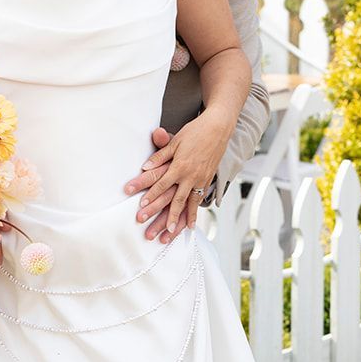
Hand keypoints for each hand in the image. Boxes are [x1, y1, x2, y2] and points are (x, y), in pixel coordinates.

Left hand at [134, 113, 228, 234]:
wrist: (218, 127)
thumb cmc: (196, 131)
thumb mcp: (175, 141)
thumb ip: (160, 155)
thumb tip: (145, 166)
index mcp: (180, 165)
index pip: (162, 183)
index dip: (151, 195)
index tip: (141, 206)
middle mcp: (190, 175)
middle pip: (174, 200)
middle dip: (163, 216)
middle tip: (153, 229)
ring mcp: (200, 180)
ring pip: (188, 204)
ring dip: (179, 220)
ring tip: (171, 233)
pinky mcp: (207, 181)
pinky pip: (199, 201)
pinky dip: (194, 214)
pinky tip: (190, 225)